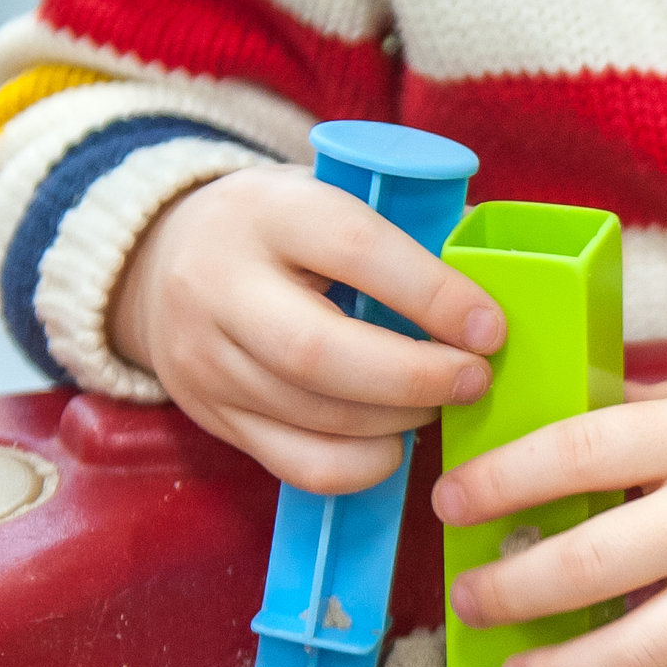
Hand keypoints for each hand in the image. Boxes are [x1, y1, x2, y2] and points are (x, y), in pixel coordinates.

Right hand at [109, 166, 504, 492]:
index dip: (433, 295)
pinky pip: (304, 465)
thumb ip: (406, 234)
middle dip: (418, 377)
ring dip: (401, 418)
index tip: (491, 327)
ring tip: (442, 400)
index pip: (354, 251)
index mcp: (267, 212)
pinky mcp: (213, 417)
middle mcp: (220, 285)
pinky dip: (367, 463)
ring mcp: (207, 359)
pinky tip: (394, 437)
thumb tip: (497, 285)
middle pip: (322, 353)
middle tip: (475, 379)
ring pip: (317, 414)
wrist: (168, 260)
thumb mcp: (332, 201)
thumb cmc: (287, 232)